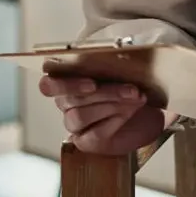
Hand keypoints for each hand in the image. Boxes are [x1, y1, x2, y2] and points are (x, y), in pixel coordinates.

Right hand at [38, 74, 175, 155]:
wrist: (147, 114)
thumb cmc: (129, 88)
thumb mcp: (121, 71)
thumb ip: (111, 63)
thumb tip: (117, 55)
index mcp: (65, 81)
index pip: (48, 84)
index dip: (65, 84)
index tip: (91, 83)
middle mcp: (65, 103)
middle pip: (70, 99)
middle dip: (105, 92)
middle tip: (131, 89)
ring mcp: (73, 124)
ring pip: (79, 116)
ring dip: (111, 105)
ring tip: (135, 99)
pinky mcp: (85, 141)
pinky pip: (93, 134)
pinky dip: (114, 122)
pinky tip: (129, 113)